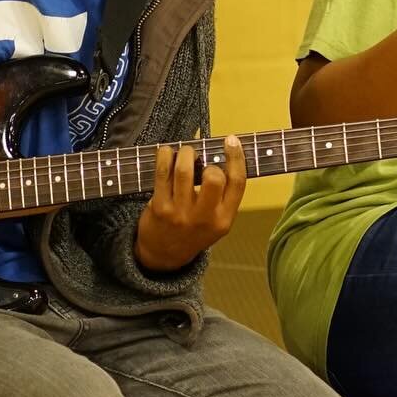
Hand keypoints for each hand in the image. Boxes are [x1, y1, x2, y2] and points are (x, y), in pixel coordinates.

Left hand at [134, 137, 245, 273]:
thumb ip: (223, 196)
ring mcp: (181, 213)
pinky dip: (164, 156)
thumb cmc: (193, 232)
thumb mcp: (217, 222)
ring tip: (184, 152)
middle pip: (213, 177)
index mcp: (224, 219)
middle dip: (207, 160)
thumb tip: (222, 157)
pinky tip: (165, 153)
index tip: (231, 141)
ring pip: (185, 171)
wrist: (164, 255)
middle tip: (199, 158)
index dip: (236, 157)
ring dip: (185, 153)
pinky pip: (162, 173)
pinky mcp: (160, 208)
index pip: (237, 183)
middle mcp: (205, 217)